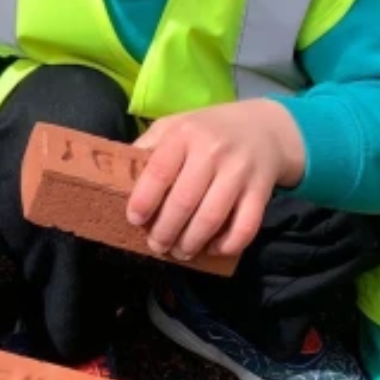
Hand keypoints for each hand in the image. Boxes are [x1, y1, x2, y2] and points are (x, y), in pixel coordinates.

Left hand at [126, 100, 304, 261]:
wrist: (263, 128)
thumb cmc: (205, 131)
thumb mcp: (173, 127)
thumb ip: (147, 149)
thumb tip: (117, 177)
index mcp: (183, 135)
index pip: (159, 172)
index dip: (144, 200)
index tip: (135, 220)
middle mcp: (212, 151)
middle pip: (184, 201)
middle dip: (165, 231)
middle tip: (156, 246)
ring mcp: (239, 171)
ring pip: (212, 217)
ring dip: (191, 242)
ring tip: (179, 252)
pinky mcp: (261, 190)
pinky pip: (246, 225)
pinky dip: (228, 244)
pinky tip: (213, 249)